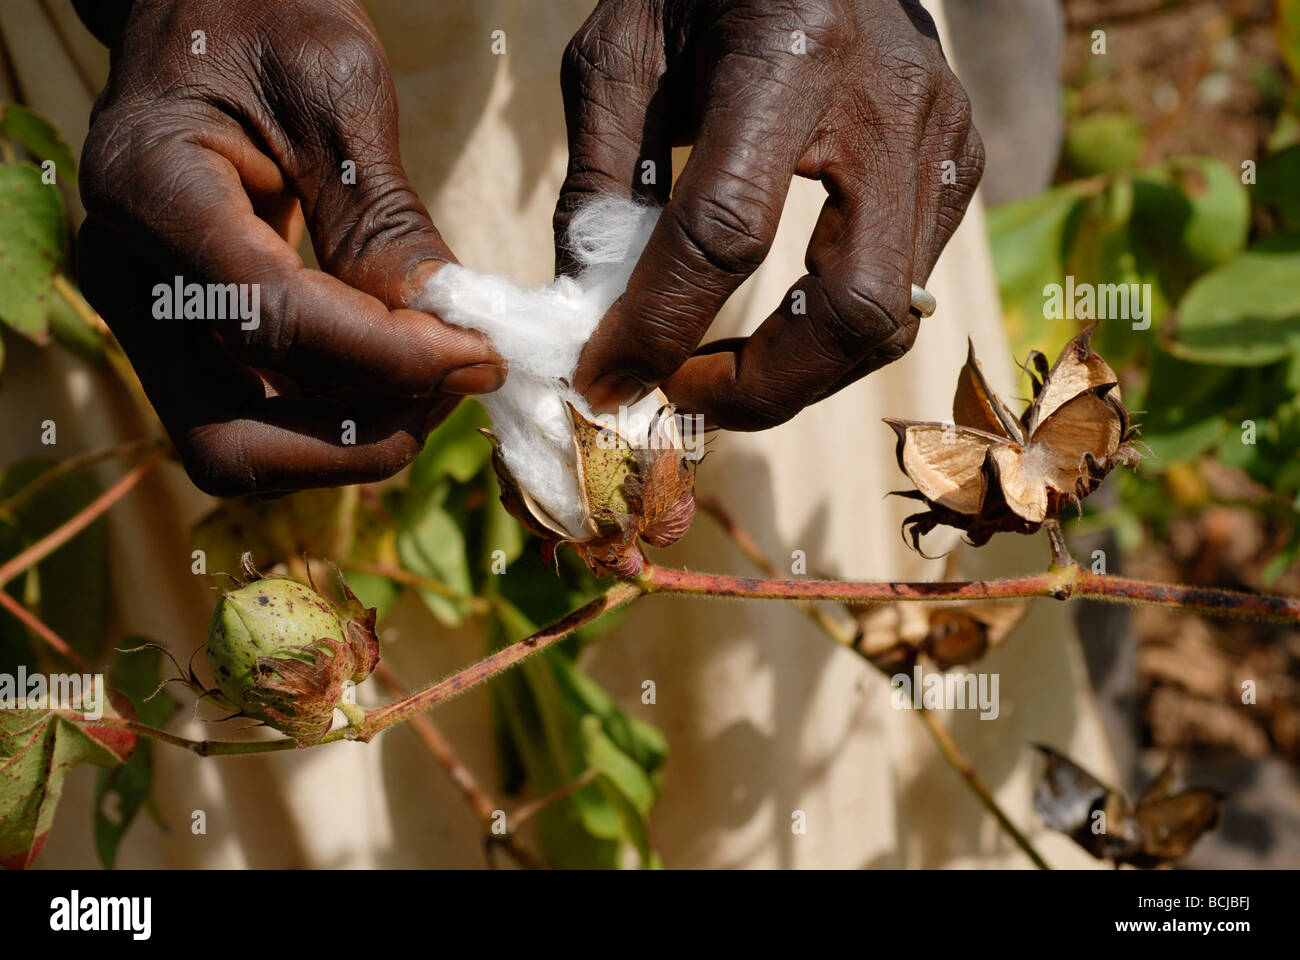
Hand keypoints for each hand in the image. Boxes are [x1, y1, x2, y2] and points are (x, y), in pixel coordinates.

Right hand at [77, 0, 503, 494]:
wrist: (204, 10)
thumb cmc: (267, 20)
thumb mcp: (338, 91)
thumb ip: (382, 218)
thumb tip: (445, 336)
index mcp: (151, 188)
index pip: (270, 317)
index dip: (387, 357)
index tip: (478, 354)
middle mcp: (130, 275)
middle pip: (232, 437)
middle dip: (359, 436)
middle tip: (453, 384)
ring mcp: (146, 318)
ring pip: (240, 450)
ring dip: (350, 440)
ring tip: (436, 379)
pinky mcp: (181, 336)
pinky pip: (253, 420)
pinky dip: (333, 420)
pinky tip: (399, 374)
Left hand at [556, 0, 982, 428]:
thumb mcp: (619, 56)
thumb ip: (601, 184)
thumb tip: (592, 318)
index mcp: (789, 50)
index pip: (726, 232)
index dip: (660, 327)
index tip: (605, 379)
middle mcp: (889, 100)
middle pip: (850, 308)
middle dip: (759, 386)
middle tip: (679, 398)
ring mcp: (942, 137)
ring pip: (890, 319)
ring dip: (797, 374)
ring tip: (715, 372)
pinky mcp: (959, 165)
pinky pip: (906, 290)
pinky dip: (830, 336)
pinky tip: (770, 325)